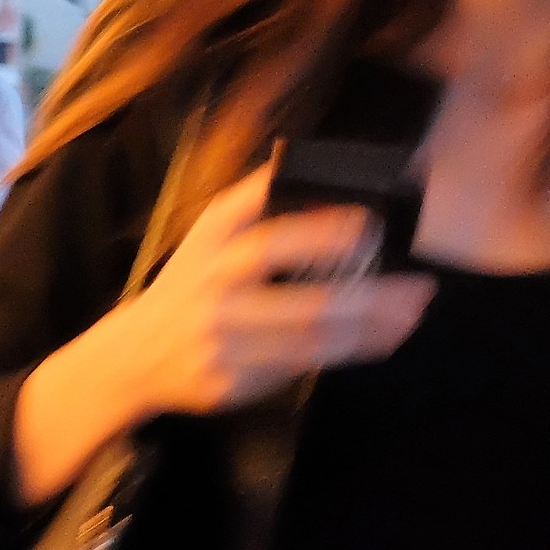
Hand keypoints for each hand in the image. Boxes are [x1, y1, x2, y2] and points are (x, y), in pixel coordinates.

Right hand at [115, 165, 435, 416]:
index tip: (371, 223)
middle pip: (301, 300)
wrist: (131, 356)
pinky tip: (385, 338)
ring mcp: (222, 343)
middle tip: (418, 285)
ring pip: (310, 339)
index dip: (322, 231)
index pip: (271, 236)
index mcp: (212, 244)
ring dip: (371, 327)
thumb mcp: (209, 231)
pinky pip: (302, 366)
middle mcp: (215, 293)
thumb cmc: (190, 284)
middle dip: (366, 295)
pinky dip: (352, 352)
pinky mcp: (230, 383)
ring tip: (414, 310)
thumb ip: (255, 197)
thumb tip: (311, 166)